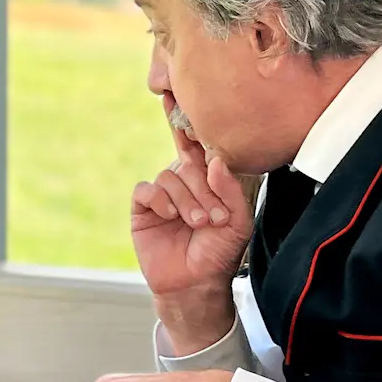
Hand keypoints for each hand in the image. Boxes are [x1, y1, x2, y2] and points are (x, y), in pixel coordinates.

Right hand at [133, 117, 252, 299]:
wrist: (196, 283)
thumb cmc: (220, 252)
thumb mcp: (238, 221)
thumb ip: (230, 189)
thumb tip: (215, 160)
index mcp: (207, 180)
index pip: (198, 146)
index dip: (187, 122)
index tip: (176, 98)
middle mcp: (184, 182)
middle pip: (187, 163)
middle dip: (202, 189)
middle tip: (213, 217)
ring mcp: (163, 194)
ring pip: (168, 177)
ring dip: (185, 200)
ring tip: (196, 223)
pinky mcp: (144, 208)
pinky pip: (146, 190)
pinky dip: (160, 200)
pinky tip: (169, 216)